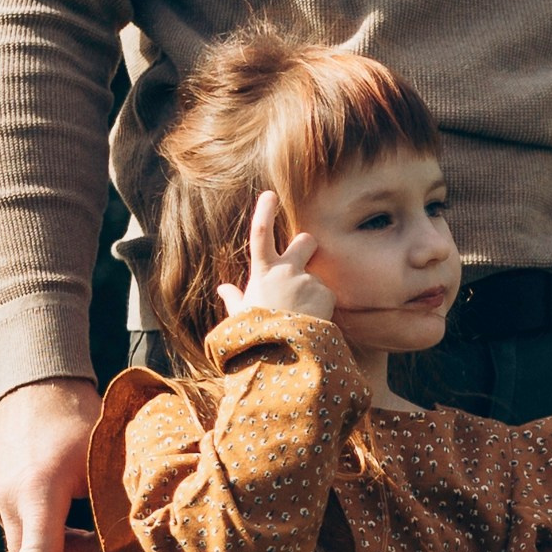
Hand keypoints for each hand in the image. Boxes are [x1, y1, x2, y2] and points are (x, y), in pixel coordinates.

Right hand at [0, 376, 101, 551]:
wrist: (32, 381)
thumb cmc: (80, 417)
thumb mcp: (106, 456)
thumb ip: (116, 501)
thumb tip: (144, 543)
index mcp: (39, 490)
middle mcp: (8, 498)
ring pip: (29, 548)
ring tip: (97, 537)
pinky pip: (22, 528)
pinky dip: (48, 533)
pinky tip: (69, 507)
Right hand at [216, 190, 334, 323]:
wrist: (281, 357)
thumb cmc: (257, 336)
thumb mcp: (240, 316)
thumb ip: (234, 299)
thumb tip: (223, 289)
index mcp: (262, 272)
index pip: (260, 231)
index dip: (264, 210)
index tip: (270, 194)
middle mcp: (286, 270)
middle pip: (306, 240)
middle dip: (308, 246)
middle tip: (305, 262)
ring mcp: (307, 280)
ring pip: (317, 276)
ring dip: (314, 290)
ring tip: (303, 316)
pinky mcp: (325, 293)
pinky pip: (328, 295)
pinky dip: (323, 307)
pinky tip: (313, 322)